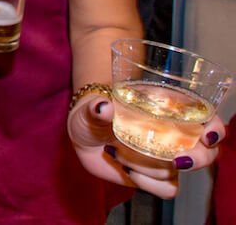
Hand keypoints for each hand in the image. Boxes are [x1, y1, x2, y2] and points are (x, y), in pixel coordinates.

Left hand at [68, 93, 227, 198]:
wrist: (83, 136)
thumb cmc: (92, 113)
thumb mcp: (92, 107)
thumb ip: (98, 107)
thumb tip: (103, 108)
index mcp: (169, 109)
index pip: (206, 118)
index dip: (215, 126)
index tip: (208, 135)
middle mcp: (175, 135)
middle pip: (207, 153)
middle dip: (197, 159)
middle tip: (175, 159)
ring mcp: (167, 158)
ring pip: (178, 172)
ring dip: (147, 165)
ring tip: (116, 150)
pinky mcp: (156, 177)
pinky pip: (167, 189)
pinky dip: (147, 182)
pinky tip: (126, 169)